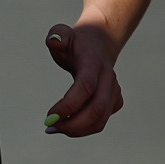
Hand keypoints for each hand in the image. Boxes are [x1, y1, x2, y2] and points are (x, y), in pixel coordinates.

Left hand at [43, 21, 123, 136]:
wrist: (99, 42)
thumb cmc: (76, 42)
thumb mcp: (63, 33)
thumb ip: (57, 35)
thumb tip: (54, 41)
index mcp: (93, 63)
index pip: (85, 87)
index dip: (69, 105)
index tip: (50, 116)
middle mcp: (108, 78)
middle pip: (96, 110)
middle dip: (72, 125)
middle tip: (50, 128)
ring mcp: (114, 91)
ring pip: (100, 120)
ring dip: (77, 130)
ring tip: (55, 128)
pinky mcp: (115, 101)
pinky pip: (101, 121)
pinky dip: (84, 129)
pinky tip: (67, 124)